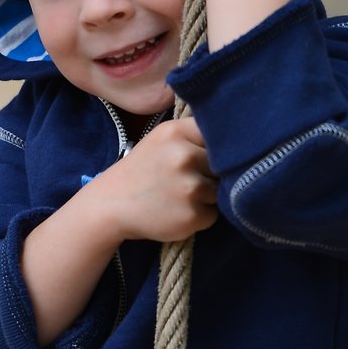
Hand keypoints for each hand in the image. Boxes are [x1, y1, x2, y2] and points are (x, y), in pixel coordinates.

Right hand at [91, 117, 217, 243]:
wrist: (110, 206)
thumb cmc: (141, 171)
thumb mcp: (162, 140)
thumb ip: (193, 136)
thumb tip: (237, 143)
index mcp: (176, 132)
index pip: (218, 134)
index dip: (217, 147)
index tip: (204, 155)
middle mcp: (184, 156)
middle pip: (223, 164)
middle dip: (210, 173)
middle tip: (184, 180)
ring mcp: (189, 187)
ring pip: (220, 190)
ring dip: (206, 196)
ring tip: (178, 196)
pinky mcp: (192, 215)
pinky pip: (212, 214)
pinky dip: (199, 216)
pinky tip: (177, 211)